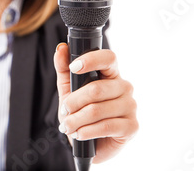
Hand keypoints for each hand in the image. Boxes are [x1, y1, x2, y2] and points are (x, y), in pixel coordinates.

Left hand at [53, 43, 137, 162]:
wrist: (90, 144)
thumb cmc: (81, 113)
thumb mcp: (68, 91)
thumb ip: (64, 70)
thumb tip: (61, 48)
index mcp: (111, 74)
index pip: (108, 58)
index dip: (91, 60)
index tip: (74, 67)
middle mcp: (125, 87)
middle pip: (96, 89)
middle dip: (73, 102)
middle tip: (65, 111)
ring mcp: (131, 106)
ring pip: (97, 110)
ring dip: (76, 120)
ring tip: (68, 126)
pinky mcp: (132, 126)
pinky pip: (105, 126)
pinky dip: (86, 132)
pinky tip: (79, 134)